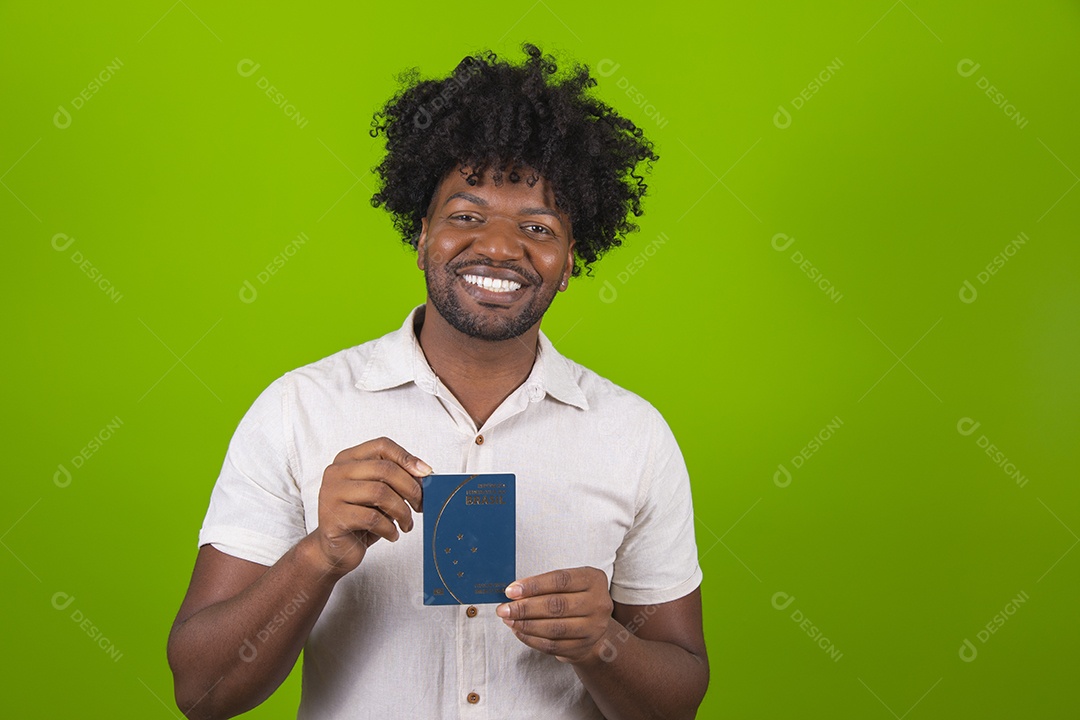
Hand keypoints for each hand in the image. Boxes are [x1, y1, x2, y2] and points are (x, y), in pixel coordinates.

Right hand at [308, 437, 430, 576]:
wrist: (336, 550)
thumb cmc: (360, 519)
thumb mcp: (380, 494)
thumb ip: (396, 479)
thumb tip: (424, 474)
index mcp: (348, 459)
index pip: (382, 445)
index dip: (407, 458)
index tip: (425, 474)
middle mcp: (336, 472)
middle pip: (384, 469)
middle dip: (410, 488)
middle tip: (420, 505)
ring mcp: (331, 493)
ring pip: (380, 493)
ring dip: (402, 511)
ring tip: (406, 523)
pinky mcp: (333, 518)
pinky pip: (372, 518)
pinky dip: (389, 528)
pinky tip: (392, 534)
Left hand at [496, 567, 613, 663]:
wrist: (593, 626)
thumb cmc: (574, 598)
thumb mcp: (568, 583)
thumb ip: (544, 585)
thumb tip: (513, 592)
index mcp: (593, 579)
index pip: (560, 580)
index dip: (533, 585)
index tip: (511, 591)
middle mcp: (598, 603)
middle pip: (556, 605)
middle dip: (525, 607)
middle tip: (504, 608)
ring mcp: (593, 628)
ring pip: (553, 628)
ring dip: (525, 624)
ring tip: (509, 620)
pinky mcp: (582, 647)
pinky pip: (552, 645)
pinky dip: (531, 639)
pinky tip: (519, 631)